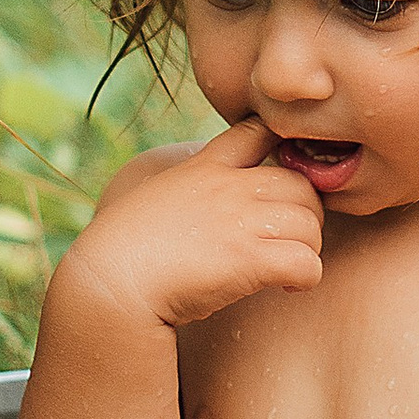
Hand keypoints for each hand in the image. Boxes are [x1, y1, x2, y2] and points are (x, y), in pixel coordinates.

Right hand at [55, 119, 323, 333]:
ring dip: (306, 248)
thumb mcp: (154, 199)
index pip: (256, 131)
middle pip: (301, 183)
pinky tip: (287, 287)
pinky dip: (306, 277)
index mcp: (203, 167)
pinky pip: (307, 262)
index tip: (281, 181)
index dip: (281, 147)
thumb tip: (202, 208)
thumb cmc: (124, 251)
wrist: (108, 282)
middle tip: (289, 241)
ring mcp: (240, 220)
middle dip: (305, 213)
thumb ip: (187, 191)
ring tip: (288, 267)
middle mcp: (228, 187)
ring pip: (310, 223)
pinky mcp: (250, 259)